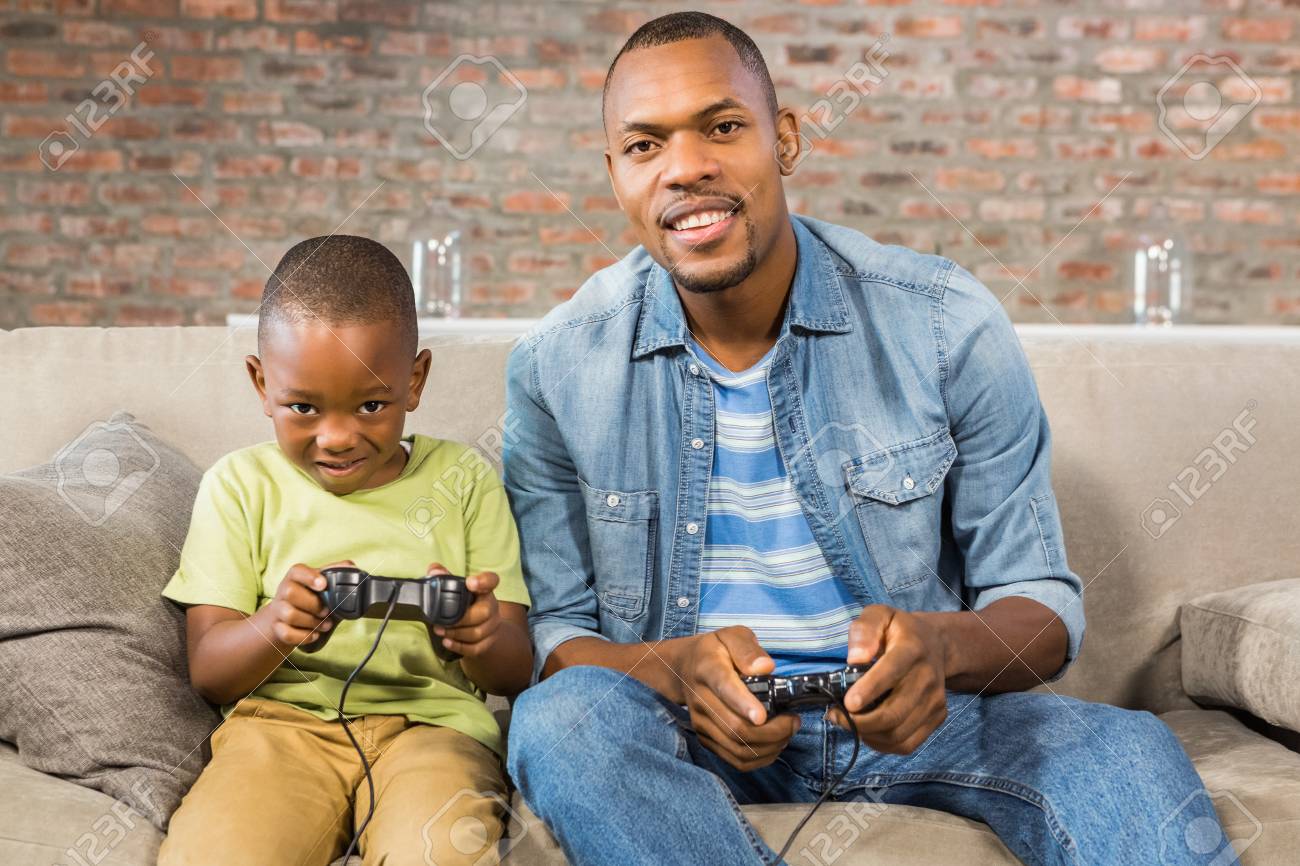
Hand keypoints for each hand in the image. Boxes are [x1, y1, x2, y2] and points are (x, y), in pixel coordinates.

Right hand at [259, 560, 352, 649]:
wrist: (287, 616)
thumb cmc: (309, 595)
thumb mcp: (321, 582)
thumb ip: (336, 572)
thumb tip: (351, 567)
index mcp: (296, 576)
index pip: (297, 571)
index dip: (310, 577)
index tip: (324, 584)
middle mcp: (283, 590)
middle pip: (290, 593)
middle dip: (313, 604)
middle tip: (327, 611)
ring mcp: (278, 609)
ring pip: (289, 615)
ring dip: (312, 622)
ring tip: (326, 625)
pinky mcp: (277, 627)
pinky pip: (286, 633)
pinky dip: (304, 636)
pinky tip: (315, 635)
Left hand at [430, 563, 501, 657]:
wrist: (482, 626)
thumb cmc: (466, 604)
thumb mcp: (457, 589)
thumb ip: (444, 577)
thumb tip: (435, 570)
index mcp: (485, 590)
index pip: (491, 580)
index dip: (483, 581)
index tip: (470, 583)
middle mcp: (492, 606)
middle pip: (484, 612)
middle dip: (460, 619)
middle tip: (439, 622)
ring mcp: (492, 625)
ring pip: (478, 632)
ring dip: (456, 633)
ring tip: (439, 631)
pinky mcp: (488, 642)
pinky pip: (476, 647)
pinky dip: (460, 646)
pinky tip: (447, 642)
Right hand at [677, 626, 800, 771]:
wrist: (684, 667)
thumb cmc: (715, 650)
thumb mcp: (731, 635)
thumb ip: (748, 649)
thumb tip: (765, 667)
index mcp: (708, 668)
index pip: (724, 688)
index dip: (743, 704)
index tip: (762, 716)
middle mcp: (701, 699)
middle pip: (735, 727)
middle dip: (772, 731)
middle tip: (793, 721)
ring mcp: (701, 722)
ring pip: (738, 748)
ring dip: (770, 746)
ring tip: (787, 732)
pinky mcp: (706, 738)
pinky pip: (736, 760)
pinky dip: (761, 758)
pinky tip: (774, 744)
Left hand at [830, 605, 948, 754]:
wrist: (935, 644)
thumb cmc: (898, 630)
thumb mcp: (879, 615)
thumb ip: (864, 630)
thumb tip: (855, 658)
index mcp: (912, 648)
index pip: (891, 673)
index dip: (868, 691)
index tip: (847, 703)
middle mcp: (928, 677)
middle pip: (893, 714)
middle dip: (859, 722)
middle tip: (836, 716)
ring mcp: (935, 700)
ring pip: (898, 734)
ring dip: (867, 735)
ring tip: (847, 723)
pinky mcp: (937, 717)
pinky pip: (907, 744)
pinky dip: (882, 744)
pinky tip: (867, 731)